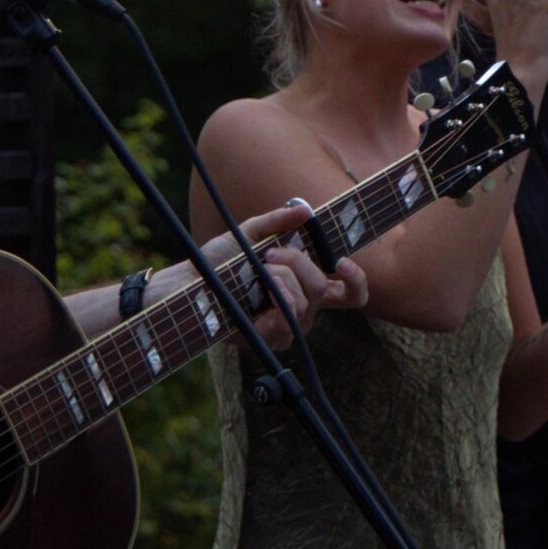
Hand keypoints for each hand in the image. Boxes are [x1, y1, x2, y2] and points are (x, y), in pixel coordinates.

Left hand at [219, 200, 367, 348]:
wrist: (191, 283)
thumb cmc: (220, 263)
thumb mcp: (250, 234)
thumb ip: (277, 222)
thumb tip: (305, 210)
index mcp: (304, 287)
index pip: (349, 295)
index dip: (356, 281)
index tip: (342, 262)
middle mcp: (302, 309)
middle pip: (322, 288)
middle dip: (300, 263)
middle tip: (271, 255)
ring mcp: (287, 326)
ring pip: (305, 300)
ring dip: (281, 278)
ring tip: (258, 272)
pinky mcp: (271, 338)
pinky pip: (289, 318)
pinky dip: (278, 296)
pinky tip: (262, 288)